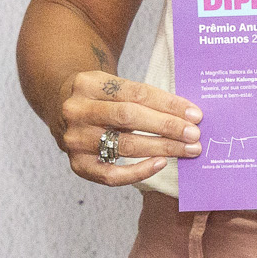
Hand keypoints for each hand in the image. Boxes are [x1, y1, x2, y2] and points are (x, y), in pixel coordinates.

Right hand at [56, 71, 202, 186]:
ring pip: (123, 145)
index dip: (167, 104)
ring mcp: (74, 139)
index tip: (194, 113)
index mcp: (89, 83)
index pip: (136, 92)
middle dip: (167, 126)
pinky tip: (160, 163)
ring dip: (161, 148)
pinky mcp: (76, 164)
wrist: (61, 108)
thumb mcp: (113, 84)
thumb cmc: (100, 97)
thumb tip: (187, 114)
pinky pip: (110, 175)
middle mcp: (77, 110)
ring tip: (187, 149)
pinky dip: (138, 171)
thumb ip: (143, 96)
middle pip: (128, 117)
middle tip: (194, 134)